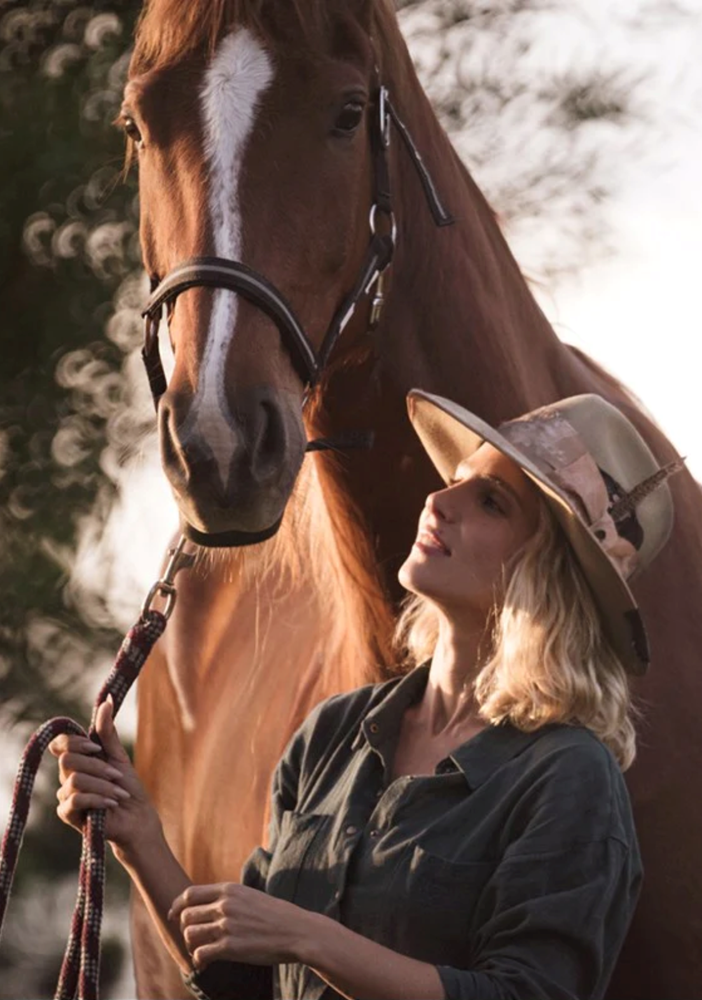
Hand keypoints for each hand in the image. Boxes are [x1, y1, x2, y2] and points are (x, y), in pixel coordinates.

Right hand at [49, 697, 159, 851]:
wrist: (136, 818)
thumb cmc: (127, 787)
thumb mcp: (118, 756)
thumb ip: (107, 732)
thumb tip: (107, 700)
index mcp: (78, 760)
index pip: (59, 743)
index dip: (73, 742)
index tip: (96, 747)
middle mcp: (67, 776)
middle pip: (67, 760)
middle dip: (97, 766)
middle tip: (117, 775)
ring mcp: (65, 795)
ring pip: (74, 780)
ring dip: (102, 785)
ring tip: (119, 793)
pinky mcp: (67, 814)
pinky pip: (75, 800)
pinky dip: (97, 798)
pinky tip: (111, 803)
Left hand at [168, 883, 312, 969]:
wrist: (297, 931)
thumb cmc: (275, 916)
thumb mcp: (250, 896)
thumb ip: (229, 898)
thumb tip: (208, 905)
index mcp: (229, 890)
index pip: (190, 894)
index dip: (177, 906)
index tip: (173, 916)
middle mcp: (225, 905)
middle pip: (187, 916)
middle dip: (186, 930)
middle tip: (195, 940)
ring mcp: (227, 925)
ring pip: (190, 935)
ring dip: (191, 946)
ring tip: (201, 952)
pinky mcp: (230, 947)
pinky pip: (200, 954)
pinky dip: (198, 961)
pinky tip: (205, 965)